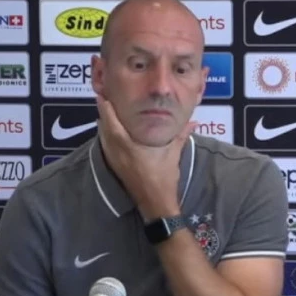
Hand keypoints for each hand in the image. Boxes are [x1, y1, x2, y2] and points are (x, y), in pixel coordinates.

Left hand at [96, 93, 196, 220]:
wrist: (155, 202)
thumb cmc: (164, 178)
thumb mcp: (173, 154)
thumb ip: (180, 135)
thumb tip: (193, 122)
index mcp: (128, 146)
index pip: (111, 122)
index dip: (106, 107)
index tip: (104, 94)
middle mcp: (116, 151)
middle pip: (103, 127)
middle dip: (104, 112)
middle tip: (107, 97)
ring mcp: (113, 159)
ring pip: (103, 136)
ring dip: (104, 123)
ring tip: (108, 110)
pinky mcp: (114, 165)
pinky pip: (106, 144)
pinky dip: (107, 134)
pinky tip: (112, 130)